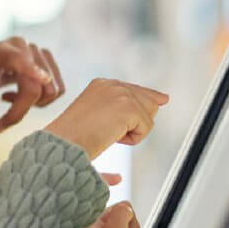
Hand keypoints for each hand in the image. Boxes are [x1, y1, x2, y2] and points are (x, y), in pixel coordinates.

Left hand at [0, 37, 65, 130]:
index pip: (17, 59)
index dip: (32, 69)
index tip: (44, 79)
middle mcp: (21, 47)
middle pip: (36, 86)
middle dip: (23, 109)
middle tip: (1, 121)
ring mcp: (36, 51)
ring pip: (51, 89)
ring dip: (35, 104)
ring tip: (9, 99)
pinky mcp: (46, 58)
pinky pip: (57, 87)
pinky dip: (42, 98)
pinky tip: (20, 93)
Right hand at [40, 78, 167, 157]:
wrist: (65, 143)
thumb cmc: (76, 138)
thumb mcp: (100, 116)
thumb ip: (125, 106)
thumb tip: (163, 100)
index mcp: (101, 85)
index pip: (135, 89)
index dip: (149, 98)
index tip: (162, 100)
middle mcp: (111, 84)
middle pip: (148, 100)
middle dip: (140, 119)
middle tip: (112, 131)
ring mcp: (120, 93)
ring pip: (148, 115)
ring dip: (133, 130)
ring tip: (108, 134)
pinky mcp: (129, 107)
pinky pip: (146, 128)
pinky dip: (133, 139)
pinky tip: (113, 138)